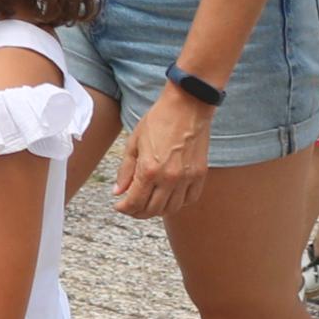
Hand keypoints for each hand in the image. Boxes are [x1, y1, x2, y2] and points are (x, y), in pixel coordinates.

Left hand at [109, 88, 213, 216]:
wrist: (187, 106)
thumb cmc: (158, 120)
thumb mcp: (134, 143)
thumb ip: (126, 170)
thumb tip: (119, 192)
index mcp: (149, 169)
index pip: (135, 202)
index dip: (125, 208)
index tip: (120, 206)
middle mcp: (169, 178)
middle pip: (152, 210)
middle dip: (138, 212)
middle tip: (131, 206)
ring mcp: (187, 178)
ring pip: (171, 209)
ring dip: (157, 210)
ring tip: (148, 203)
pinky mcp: (200, 174)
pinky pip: (190, 199)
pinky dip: (178, 203)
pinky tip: (169, 197)